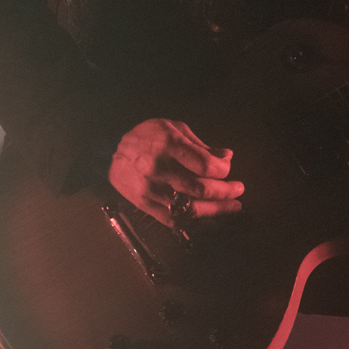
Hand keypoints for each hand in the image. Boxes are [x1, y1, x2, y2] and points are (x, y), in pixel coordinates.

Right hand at [108, 118, 244, 228]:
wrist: (110, 152)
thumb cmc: (147, 137)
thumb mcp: (174, 129)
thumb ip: (201, 145)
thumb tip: (227, 157)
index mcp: (168, 145)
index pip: (205, 165)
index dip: (223, 170)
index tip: (228, 169)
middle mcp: (159, 169)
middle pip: (201, 189)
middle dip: (225, 192)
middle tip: (238, 190)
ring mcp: (151, 190)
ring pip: (190, 208)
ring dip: (216, 210)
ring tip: (232, 207)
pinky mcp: (145, 205)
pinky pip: (174, 219)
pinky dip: (194, 219)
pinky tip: (207, 215)